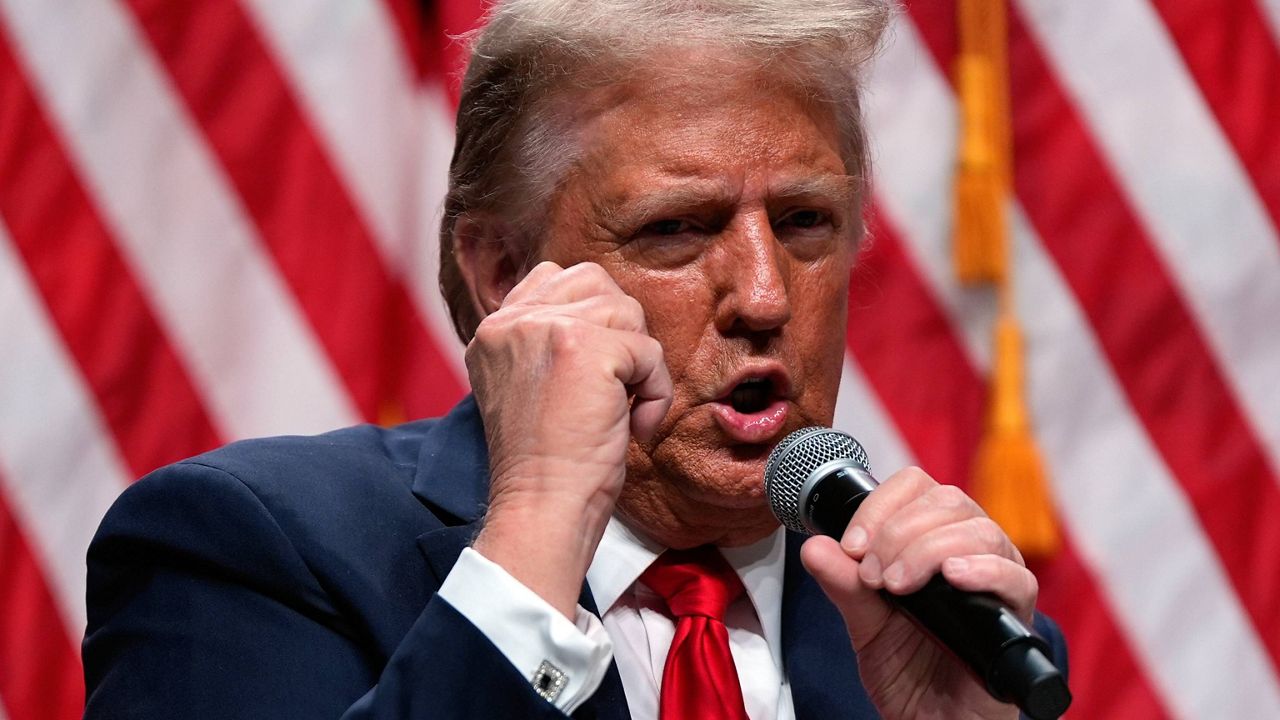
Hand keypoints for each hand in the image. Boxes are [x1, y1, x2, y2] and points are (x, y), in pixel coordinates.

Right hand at [468, 261, 671, 616]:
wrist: (541, 508)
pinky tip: (633, 427)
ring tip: (619, 410)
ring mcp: (545, 329)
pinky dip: (655, 393)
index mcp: (494, 328)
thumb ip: (547, 342)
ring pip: (628, 313)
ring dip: (639, 366)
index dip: (590, 320)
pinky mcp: (584, 348)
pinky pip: (650, 351)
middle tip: (608, 391)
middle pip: (597, 284)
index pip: (556, 277)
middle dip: (619, 333)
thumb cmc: (547, 463)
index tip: (589, 377)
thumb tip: (609, 312)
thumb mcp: (528, 387)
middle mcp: (512, 320)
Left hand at [800, 467, 1036, 719]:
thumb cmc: (909, 672)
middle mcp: (969, 551)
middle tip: (873, 575)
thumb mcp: (864, 626)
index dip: (881, 505)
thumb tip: (813, 547)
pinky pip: (1017, 577)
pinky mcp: (1018, 617)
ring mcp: (997, 580)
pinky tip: (953, 578)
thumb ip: (843, 586)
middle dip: (899, 531)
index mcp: (931, 541)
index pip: (916, 488)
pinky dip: (984, 570)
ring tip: (897, 586)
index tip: (852, 546)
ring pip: (979, 530)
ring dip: (928, 549)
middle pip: (947, 501)